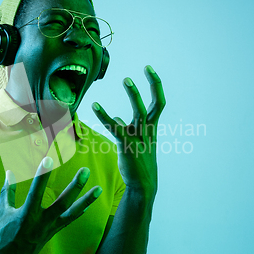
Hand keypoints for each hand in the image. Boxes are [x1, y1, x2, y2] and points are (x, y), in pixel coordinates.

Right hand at [0, 157, 101, 253]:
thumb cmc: (1, 235)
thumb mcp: (2, 211)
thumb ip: (7, 191)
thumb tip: (9, 172)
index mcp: (26, 214)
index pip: (36, 191)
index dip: (42, 175)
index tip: (49, 159)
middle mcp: (41, 222)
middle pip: (63, 202)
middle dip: (75, 186)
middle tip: (85, 170)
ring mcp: (49, 228)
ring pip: (72, 213)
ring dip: (86, 201)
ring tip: (99, 189)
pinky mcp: (53, 233)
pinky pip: (69, 221)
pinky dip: (78, 212)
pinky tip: (87, 205)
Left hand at [92, 65, 165, 195]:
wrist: (142, 186)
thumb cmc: (138, 164)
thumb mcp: (134, 143)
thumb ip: (126, 128)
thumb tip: (118, 118)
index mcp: (151, 129)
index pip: (158, 103)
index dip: (155, 85)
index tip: (149, 70)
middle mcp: (148, 131)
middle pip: (155, 104)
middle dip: (153, 85)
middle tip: (147, 67)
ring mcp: (139, 138)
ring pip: (140, 112)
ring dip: (134, 95)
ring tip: (126, 79)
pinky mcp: (127, 146)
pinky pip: (116, 127)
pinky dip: (105, 115)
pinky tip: (95, 105)